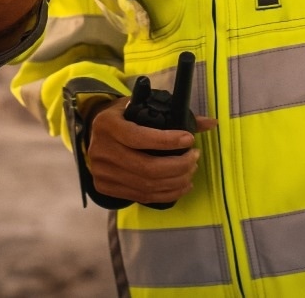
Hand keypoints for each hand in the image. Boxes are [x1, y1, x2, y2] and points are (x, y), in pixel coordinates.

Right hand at [84, 98, 218, 204]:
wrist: (93, 136)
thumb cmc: (122, 118)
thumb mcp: (139, 107)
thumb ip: (173, 114)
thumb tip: (211, 123)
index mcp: (108, 125)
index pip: (139, 137)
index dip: (167, 141)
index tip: (190, 139)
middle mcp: (101, 150)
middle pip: (146, 167)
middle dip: (178, 165)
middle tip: (195, 157)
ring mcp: (102, 173)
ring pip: (147, 185)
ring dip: (176, 181)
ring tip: (191, 171)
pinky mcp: (106, 188)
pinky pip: (143, 196)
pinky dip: (168, 193)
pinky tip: (182, 185)